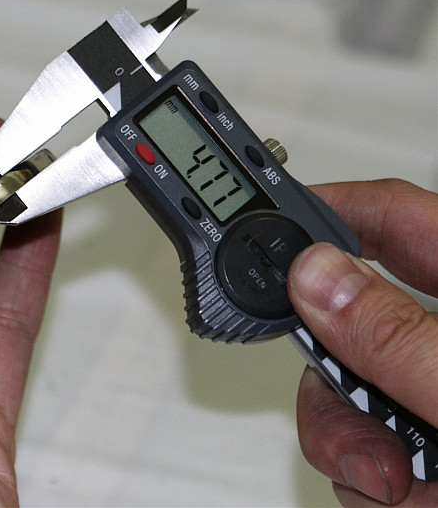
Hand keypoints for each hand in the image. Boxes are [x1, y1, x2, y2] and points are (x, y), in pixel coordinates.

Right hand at [289, 179, 436, 506]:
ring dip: (359, 451)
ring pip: (347, 396)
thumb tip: (319, 278)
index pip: (393, 218)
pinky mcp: (432, 452)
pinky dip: (378, 488)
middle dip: (335, 381)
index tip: (268, 226)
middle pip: (347, 321)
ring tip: (414, 492)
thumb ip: (403, 339)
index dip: (327, 210)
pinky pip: (366, 453)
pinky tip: (423, 503)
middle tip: (356, 423)